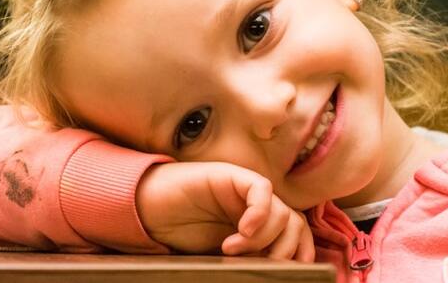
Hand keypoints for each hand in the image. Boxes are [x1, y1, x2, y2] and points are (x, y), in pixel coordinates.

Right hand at [136, 162, 313, 261]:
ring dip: (262, 238)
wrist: (147, 210)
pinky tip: (242, 231)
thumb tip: (273, 276)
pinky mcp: (231, 176)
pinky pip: (261, 190)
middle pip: (294, 224)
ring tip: (231, 250)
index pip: (296, 234)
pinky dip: (259, 212)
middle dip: (284, 250)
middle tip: (261, 265)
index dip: (300, 254)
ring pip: (281, 211)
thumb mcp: (220, 256)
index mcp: (259, 225)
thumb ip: (247, 259)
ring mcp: (245, 190)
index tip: (286, 274)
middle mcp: (257, 206)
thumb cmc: (179, 234)